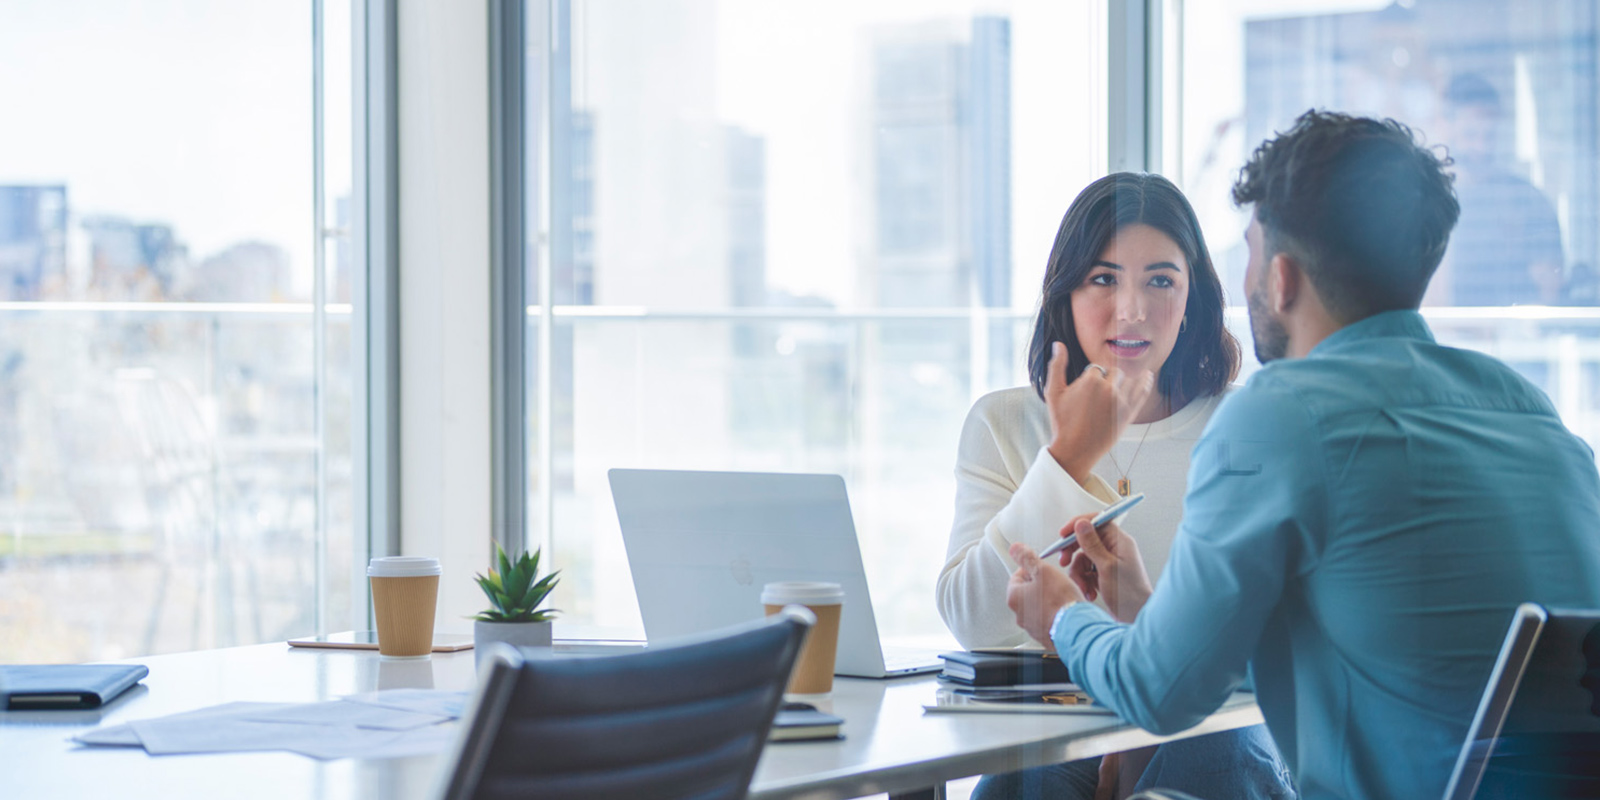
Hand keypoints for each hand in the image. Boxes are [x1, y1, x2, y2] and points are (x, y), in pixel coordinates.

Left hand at [1006, 542, 1085, 649]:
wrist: (1077, 627)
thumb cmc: (1061, 602)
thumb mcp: (1043, 571)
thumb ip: (1027, 558)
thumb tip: (1015, 549)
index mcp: (1014, 598)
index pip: (1018, 576)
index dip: (1033, 569)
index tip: (1043, 569)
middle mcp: (1019, 615)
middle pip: (1028, 592)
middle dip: (1042, 586)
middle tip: (1055, 583)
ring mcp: (1032, 627)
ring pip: (1039, 607)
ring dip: (1049, 601)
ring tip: (1063, 598)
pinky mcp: (1046, 636)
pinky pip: (1049, 620)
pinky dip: (1056, 615)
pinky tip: (1066, 611)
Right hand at [1044, 342, 1154, 484]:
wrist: (1074, 450)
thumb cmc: (1061, 421)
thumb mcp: (1053, 392)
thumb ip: (1056, 366)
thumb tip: (1058, 344)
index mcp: (1091, 380)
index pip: (1097, 368)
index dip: (1092, 377)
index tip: (1087, 389)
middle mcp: (1108, 388)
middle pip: (1115, 372)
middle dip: (1109, 378)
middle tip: (1100, 392)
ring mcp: (1121, 402)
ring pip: (1129, 380)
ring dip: (1126, 379)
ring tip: (1125, 378)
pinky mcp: (1129, 414)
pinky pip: (1142, 393)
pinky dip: (1146, 383)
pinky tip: (1148, 376)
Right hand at [1053, 515, 1153, 622]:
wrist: (1137, 617)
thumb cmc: (1129, 594)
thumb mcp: (1106, 567)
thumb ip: (1092, 544)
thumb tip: (1081, 523)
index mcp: (1119, 542)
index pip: (1096, 522)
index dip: (1078, 525)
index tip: (1063, 534)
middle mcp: (1114, 549)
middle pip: (1086, 540)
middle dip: (1072, 552)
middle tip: (1063, 561)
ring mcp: (1109, 562)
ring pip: (1083, 558)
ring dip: (1078, 572)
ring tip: (1083, 586)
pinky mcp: (1104, 575)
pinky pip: (1086, 571)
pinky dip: (1084, 581)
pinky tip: (1089, 593)